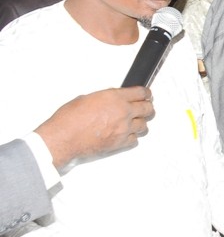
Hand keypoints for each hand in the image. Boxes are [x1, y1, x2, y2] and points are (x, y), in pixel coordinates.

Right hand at [36, 87, 154, 168]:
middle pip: (147, 109)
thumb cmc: (68, 119)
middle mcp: (123, 112)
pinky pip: (134, 140)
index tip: (147, 94)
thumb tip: (110, 101)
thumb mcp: (86, 98)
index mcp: (114, 98)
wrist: (63, 139)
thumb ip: (104, 99)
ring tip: (134, 122)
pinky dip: (132, 137)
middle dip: (147, 107)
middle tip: (145, 107)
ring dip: (140, 123)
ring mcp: (123, 129)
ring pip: (143, 125)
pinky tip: (126, 135)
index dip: (145, 93)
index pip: (140, 93)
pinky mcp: (120, 143)